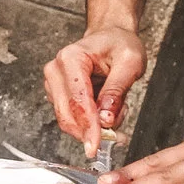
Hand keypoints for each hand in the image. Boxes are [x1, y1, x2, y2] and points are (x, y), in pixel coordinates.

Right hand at [43, 26, 146, 149]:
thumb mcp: (130, 62)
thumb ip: (117, 90)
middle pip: (66, 114)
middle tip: (116, 135)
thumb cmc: (119, 45)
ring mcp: (53, 83)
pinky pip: (71, 117)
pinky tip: (106, 110)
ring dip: (92, 126)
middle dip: (90, 131)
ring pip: (68, 120)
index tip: (95, 146)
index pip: (77, 100)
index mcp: (71, 59)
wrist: (110, 37)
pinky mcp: (56, 94)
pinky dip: (89, 122)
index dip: (88, 126)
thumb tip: (106, 119)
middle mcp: (56, 71)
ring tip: (117, 110)